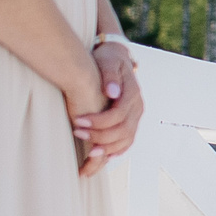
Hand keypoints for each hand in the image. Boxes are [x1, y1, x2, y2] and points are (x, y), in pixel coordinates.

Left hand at [72, 42, 145, 171]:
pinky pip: (127, 141)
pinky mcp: (131, 121)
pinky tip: (102, 155)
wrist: (116, 59)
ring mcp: (135, 116)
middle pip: (123, 130)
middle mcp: (137, 107)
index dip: (98, 121)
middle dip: (100, 136)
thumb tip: (112, 92)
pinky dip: (115, 151)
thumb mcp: (107, 61)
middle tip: (78, 134)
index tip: (77, 122)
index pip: (118, 114)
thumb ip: (110, 76)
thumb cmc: (108, 60)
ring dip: (107, 148)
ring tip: (88, 153)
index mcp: (132, 93)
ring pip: (126, 139)